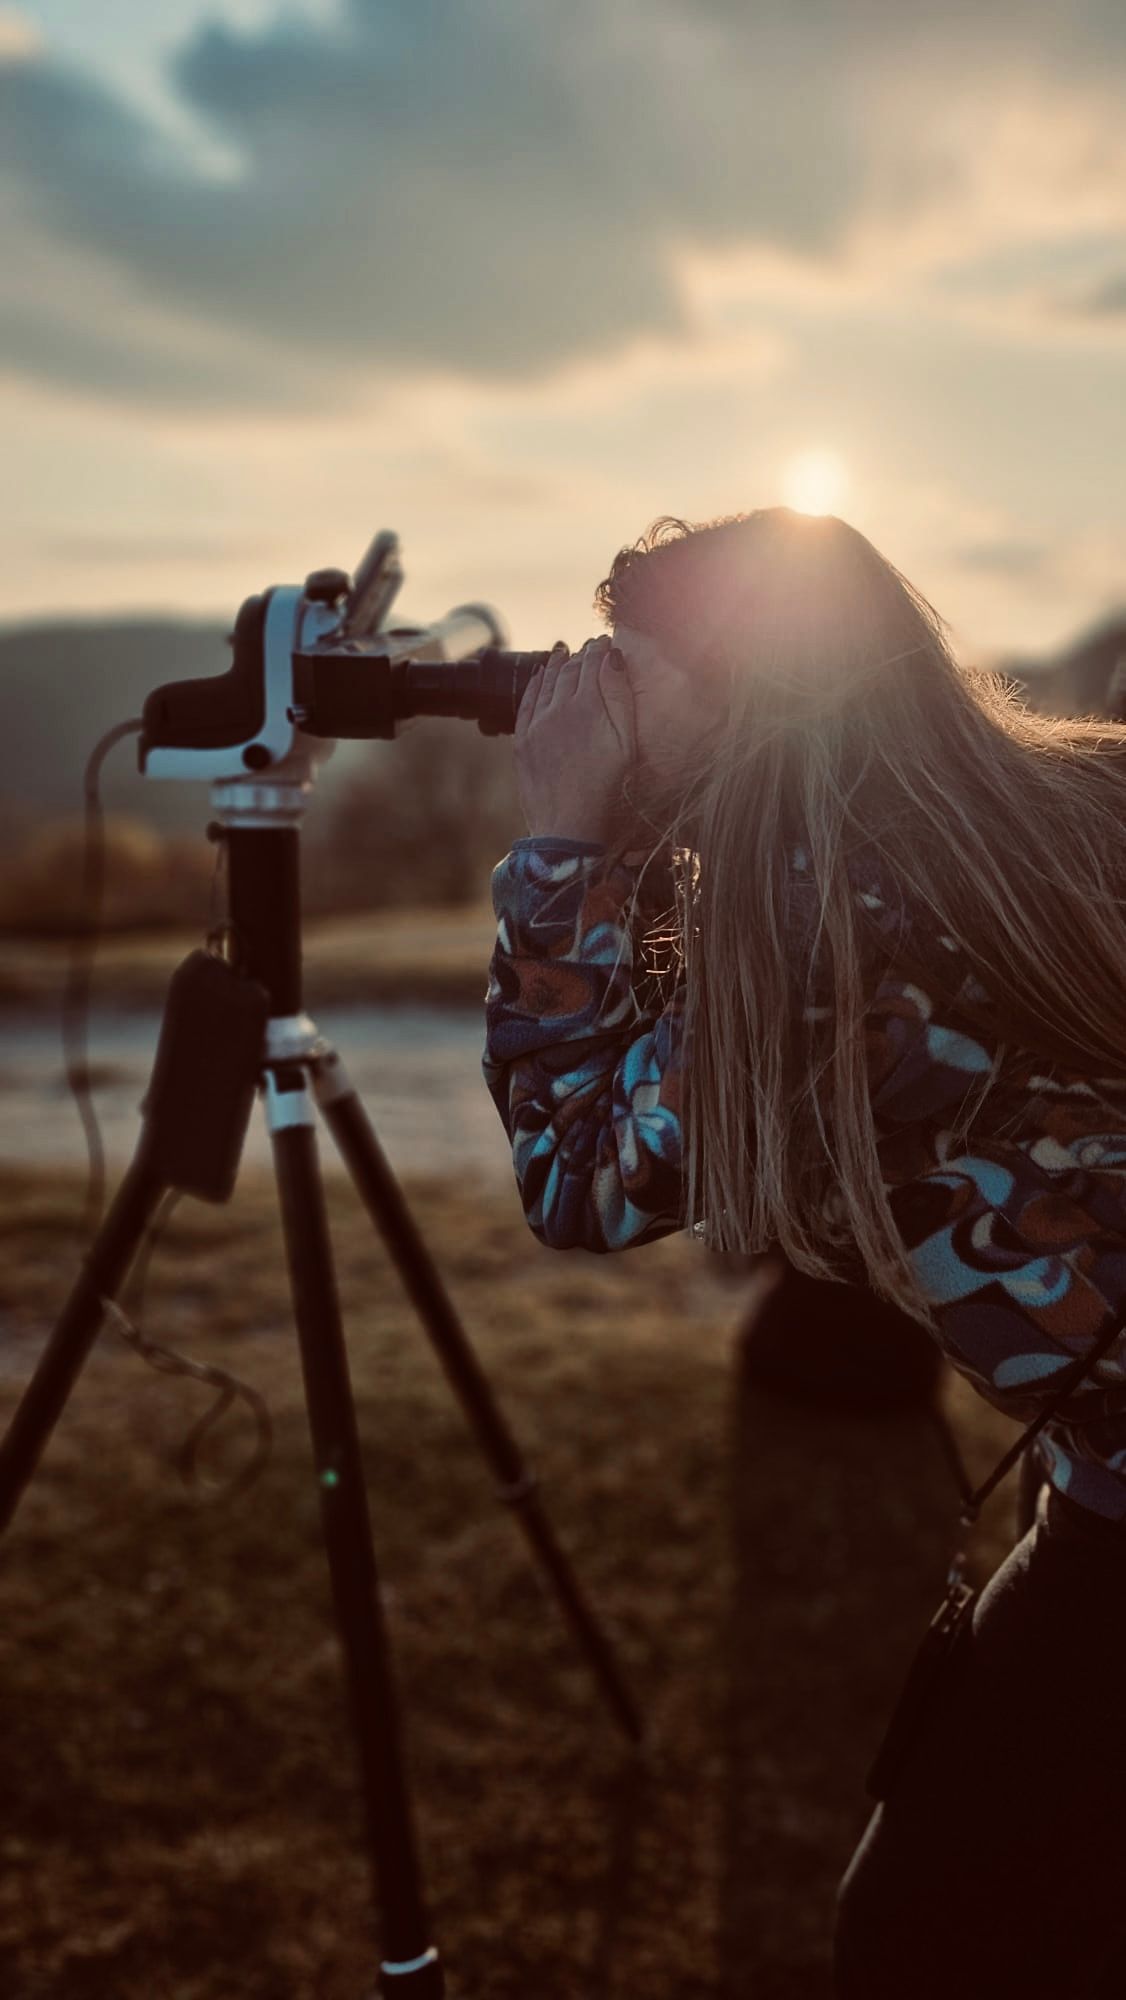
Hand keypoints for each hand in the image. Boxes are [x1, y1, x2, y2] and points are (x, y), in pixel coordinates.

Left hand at [514, 635, 636, 842]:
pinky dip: (535, 684)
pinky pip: (527, 702)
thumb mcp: (626, 744)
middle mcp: (557, 709)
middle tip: (589, 647)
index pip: (593, 665)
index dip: (600, 650)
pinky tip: (540, 677)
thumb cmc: (608, 790)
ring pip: (545, 682)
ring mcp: (536, 724)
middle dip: (581, 655)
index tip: (606, 642)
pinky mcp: (522, 741)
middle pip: (569, 670)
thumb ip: (620, 698)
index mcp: (587, 706)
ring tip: (565, 653)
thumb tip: (612, 659)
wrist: (569, 828)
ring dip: (557, 665)